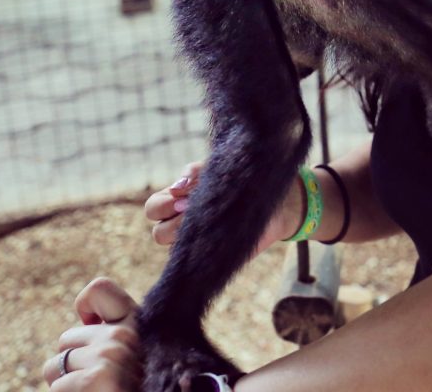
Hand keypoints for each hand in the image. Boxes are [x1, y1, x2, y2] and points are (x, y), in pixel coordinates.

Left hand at [42, 278, 139, 389]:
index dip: (86, 305)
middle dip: (72, 363)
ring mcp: (109, 355)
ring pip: (55, 366)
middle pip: (67, 338)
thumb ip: (114, 334)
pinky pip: (56, 388)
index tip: (90, 322)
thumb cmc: (135, 384)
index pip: (99, 289)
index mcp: (137, 323)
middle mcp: (125, 333)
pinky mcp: (91, 378)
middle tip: (97, 382)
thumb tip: (86, 317)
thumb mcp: (131, 354)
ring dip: (64, 385)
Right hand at [145, 161, 303, 252]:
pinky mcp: (211, 259)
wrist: (278, 203)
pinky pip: (194, 263)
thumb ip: (197, 171)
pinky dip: (202, 249)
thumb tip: (181, 184)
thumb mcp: (220, 169)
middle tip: (194, 209)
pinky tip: (219, 234)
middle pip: (157, 232)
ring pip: (172, 248)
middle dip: (172, 219)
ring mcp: (195, 244)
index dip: (164, 203)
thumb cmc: (244, 181)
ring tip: (209, 221)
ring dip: (186, 234)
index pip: (153, 208)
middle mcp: (181, 225)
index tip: (186, 193)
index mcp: (179, 201)